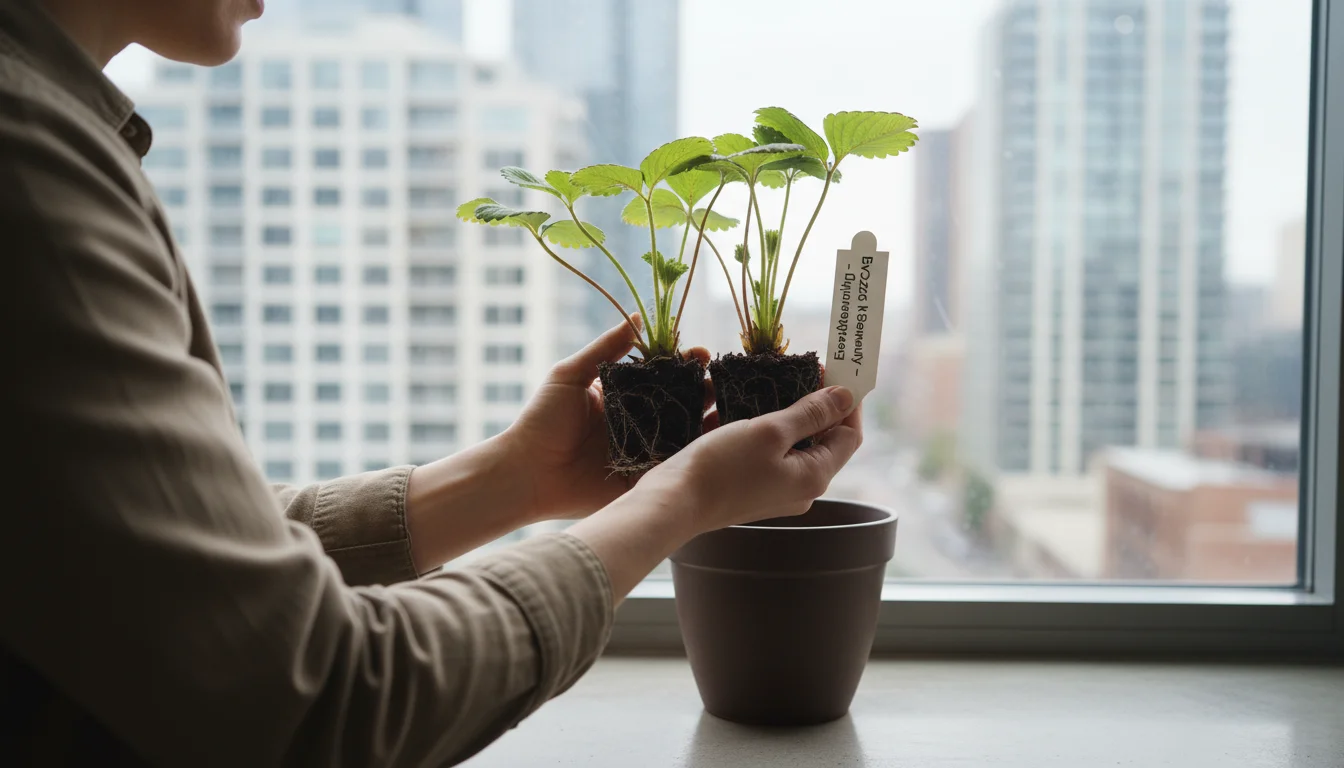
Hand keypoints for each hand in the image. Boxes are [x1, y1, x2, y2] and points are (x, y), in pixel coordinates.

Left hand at [501, 315, 711, 520]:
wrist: (527, 472)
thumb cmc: (542, 420)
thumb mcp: (571, 375)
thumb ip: (605, 348)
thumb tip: (637, 317)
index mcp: (623, 396)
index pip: (662, 375)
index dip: (683, 363)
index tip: (701, 354)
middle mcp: (638, 423)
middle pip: (681, 403)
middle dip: (704, 390)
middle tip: (721, 382)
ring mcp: (644, 452)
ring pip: (685, 435)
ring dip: (709, 423)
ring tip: (730, 410)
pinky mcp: (644, 481)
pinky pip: (676, 469)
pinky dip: (697, 460)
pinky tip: (718, 448)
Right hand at [569, 385, 862, 599]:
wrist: (673, 504)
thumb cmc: (721, 467)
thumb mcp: (769, 431)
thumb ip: (810, 413)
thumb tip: (846, 397)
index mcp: (814, 476)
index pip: (849, 434)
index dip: (846, 401)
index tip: (832, 370)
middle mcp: (801, 488)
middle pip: (823, 439)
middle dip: (815, 403)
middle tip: (800, 369)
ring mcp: (776, 490)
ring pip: (794, 444)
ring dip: (786, 412)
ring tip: (771, 383)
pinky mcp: (752, 487)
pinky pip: (769, 452)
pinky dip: (764, 428)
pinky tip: (746, 407)